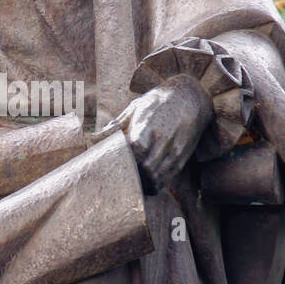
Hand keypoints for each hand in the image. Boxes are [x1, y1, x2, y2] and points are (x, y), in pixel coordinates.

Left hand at [115, 78, 212, 194]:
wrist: (191, 98)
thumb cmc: (158, 101)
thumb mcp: (136, 106)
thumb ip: (116, 125)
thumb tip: (94, 138)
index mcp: (149, 126)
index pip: (134, 151)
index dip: (123, 160)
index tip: (113, 161)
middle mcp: (163, 140)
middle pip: (145, 168)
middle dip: (132, 174)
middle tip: (120, 174)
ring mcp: (174, 151)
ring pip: (156, 177)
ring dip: (142, 182)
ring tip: (131, 181)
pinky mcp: (181, 158)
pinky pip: (167, 179)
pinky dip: (154, 185)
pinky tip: (145, 182)